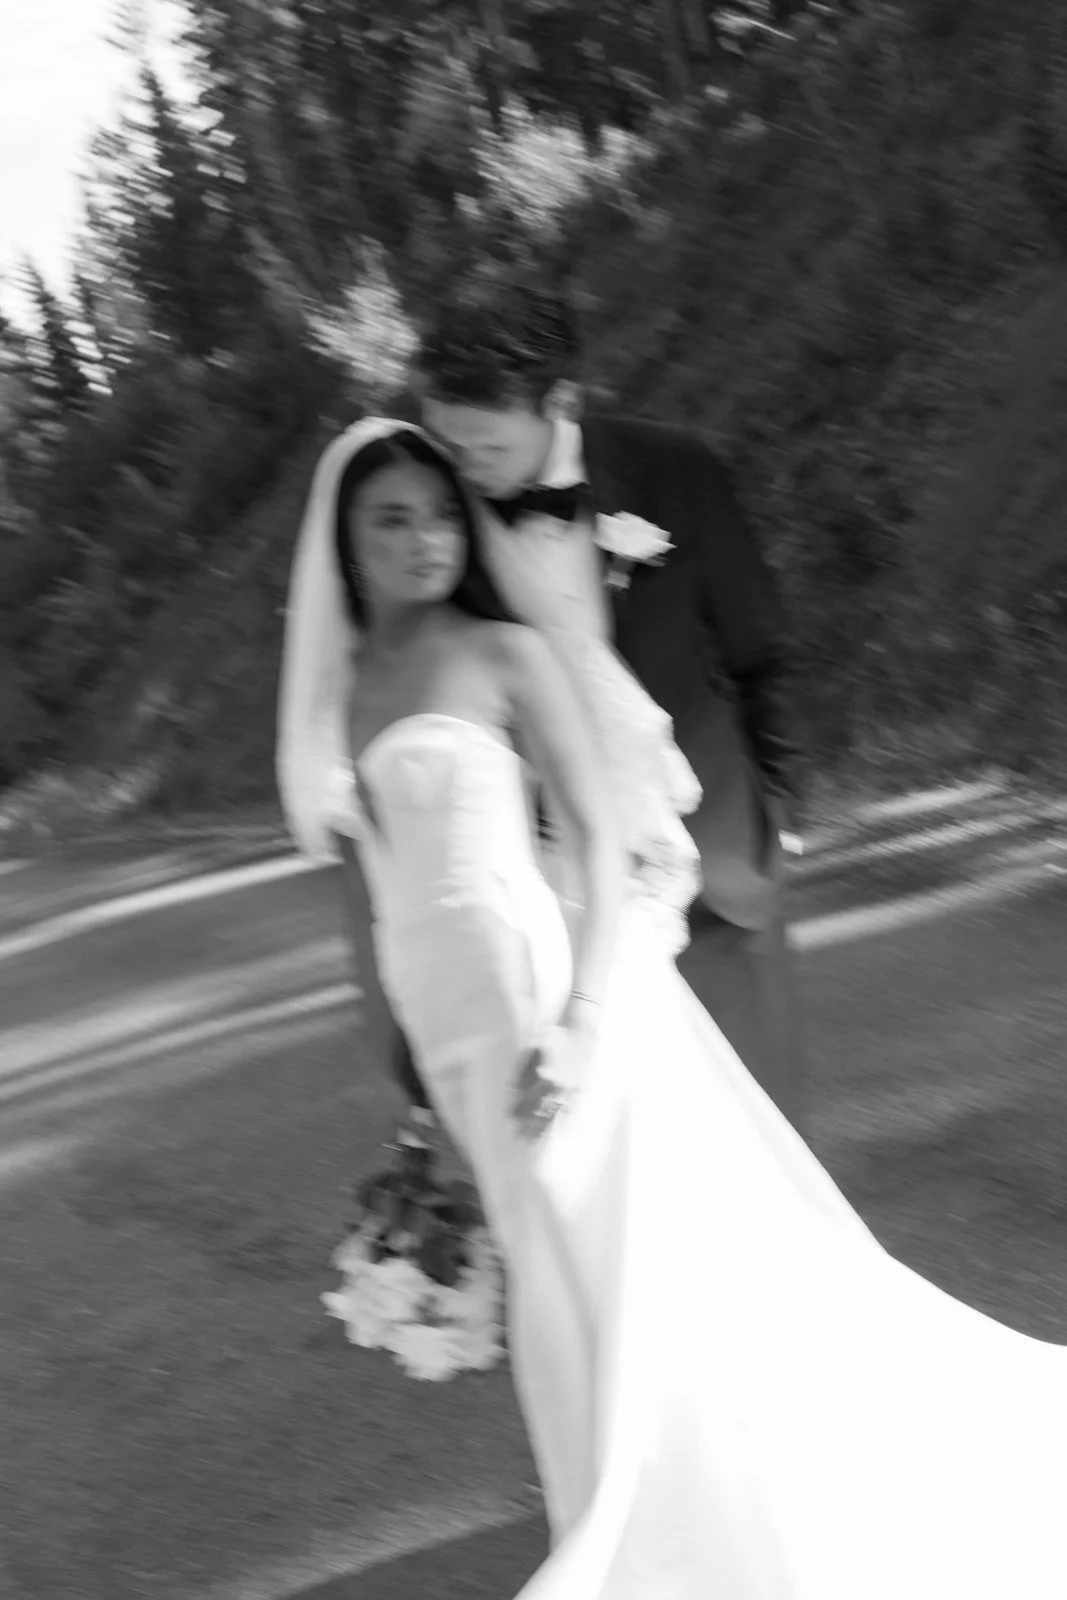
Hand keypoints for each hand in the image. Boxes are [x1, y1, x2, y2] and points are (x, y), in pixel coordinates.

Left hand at [511, 1015, 595, 1142]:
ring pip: (556, 1112)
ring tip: (536, 1139)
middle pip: (541, 1111)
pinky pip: (572, 1107)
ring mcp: (571, 1088)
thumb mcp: (533, 1049)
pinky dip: (565, 1119)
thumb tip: (513, 1089)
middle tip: (521, 1137)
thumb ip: (523, 1071)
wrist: (580, 1028)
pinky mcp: (581, 1087)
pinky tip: (561, 1129)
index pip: (528, 1100)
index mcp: (545, 1077)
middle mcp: (558, 1086)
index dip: (519, 1111)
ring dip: (545, 1126)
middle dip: (530, 1125)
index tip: (511, 1120)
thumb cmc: (554, 1035)